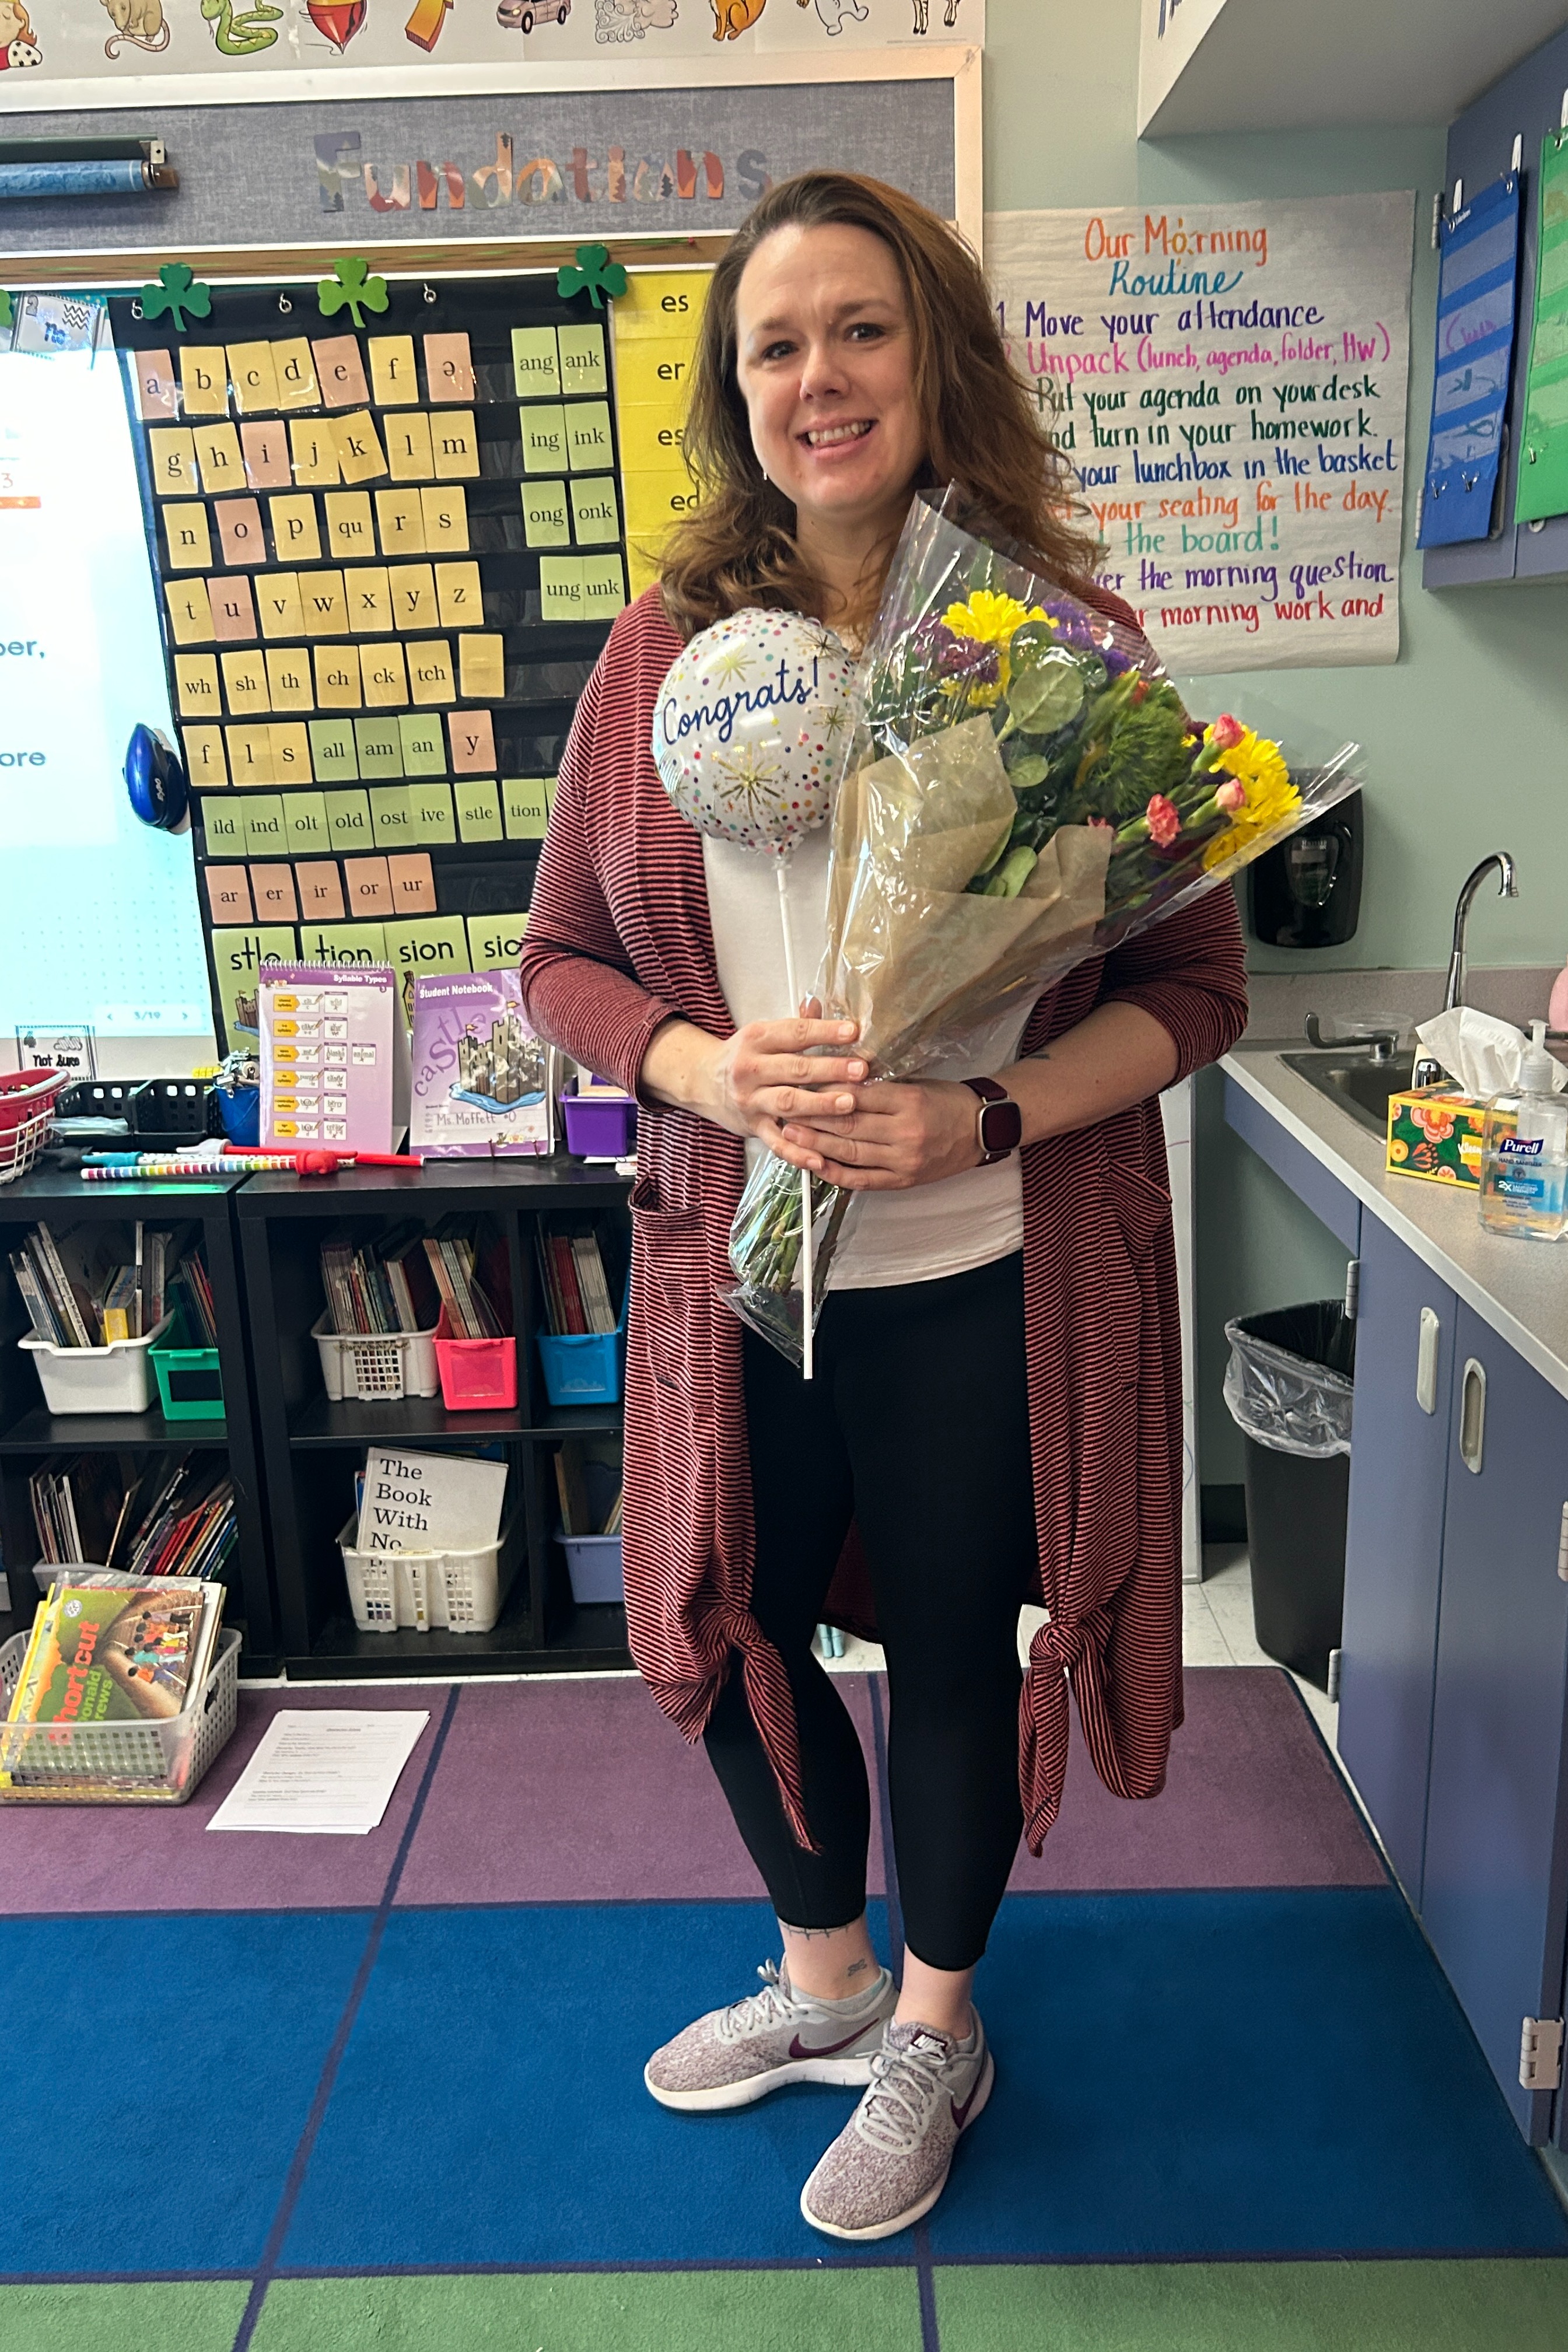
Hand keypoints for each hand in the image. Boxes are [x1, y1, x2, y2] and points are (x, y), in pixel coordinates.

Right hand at [641, 1014, 868, 1171]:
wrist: (703, 1083)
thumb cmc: (744, 1057)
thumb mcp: (764, 1034)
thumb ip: (795, 1023)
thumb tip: (818, 1004)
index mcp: (756, 1039)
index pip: (795, 1033)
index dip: (824, 1032)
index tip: (853, 1031)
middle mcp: (751, 1069)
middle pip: (794, 1068)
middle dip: (830, 1069)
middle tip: (860, 1069)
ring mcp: (751, 1101)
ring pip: (787, 1103)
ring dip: (819, 1104)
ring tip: (849, 1103)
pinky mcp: (753, 1127)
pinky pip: (777, 1142)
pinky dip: (798, 1152)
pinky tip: (820, 1157)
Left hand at [780, 1077, 983, 1190]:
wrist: (981, 1129)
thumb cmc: (947, 1101)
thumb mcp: (915, 1082)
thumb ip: (878, 1085)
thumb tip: (836, 1080)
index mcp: (908, 1101)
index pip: (857, 1095)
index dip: (824, 1091)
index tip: (801, 1084)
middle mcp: (905, 1132)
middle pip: (848, 1125)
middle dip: (812, 1118)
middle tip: (784, 1109)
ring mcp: (903, 1160)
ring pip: (850, 1153)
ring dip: (816, 1144)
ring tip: (791, 1135)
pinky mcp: (903, 1181)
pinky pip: (862, 1180)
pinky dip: (836, 1173)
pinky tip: (816, 1164)